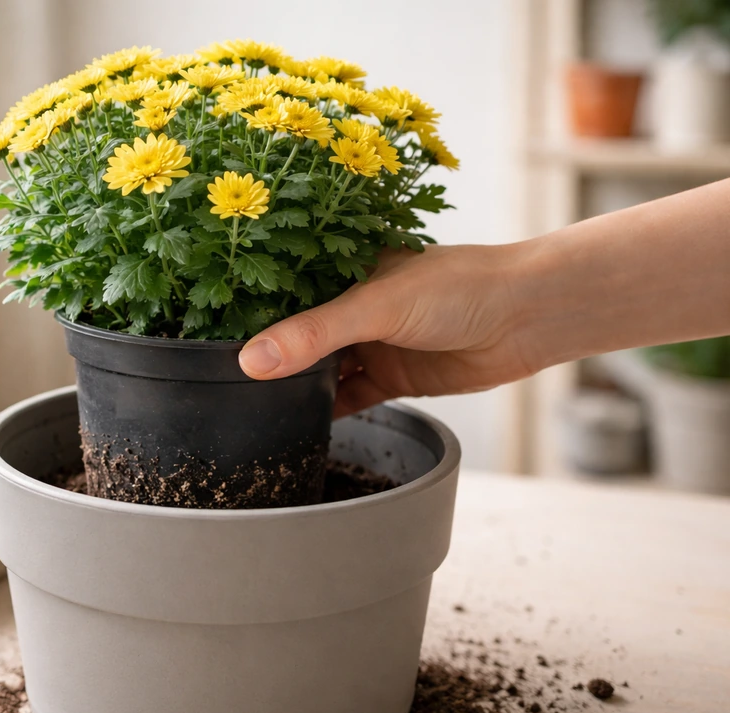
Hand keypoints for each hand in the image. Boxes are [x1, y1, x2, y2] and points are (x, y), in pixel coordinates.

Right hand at [238, 244, 536, 417]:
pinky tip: (293, 425)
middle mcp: (354, 305)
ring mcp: (373, 343)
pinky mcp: (393, 378)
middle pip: (297, 333)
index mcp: (344, 268)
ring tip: (243, 402)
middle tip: (212, 372)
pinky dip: (324, 411)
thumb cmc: (461, 287)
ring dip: (293, 386)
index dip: (247, 306)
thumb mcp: (377, 304)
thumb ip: (315, 333)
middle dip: (265, 352)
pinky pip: (348, 398)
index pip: (283, 287)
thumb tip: (251, 363)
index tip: (203, 326)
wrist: (529, 319)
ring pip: (320, 369)